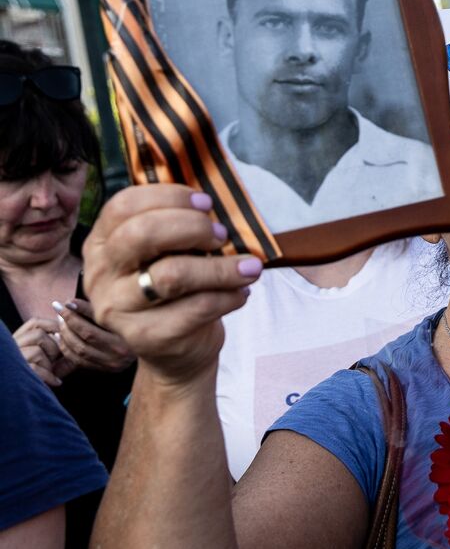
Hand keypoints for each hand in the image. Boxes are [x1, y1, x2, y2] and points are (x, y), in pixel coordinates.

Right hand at [13, 317, 75, 387]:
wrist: (23, 398)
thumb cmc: (40, 377)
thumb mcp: (49, 359)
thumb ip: (60, 347)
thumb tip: (74, 335)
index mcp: (18, 339)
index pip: (35, 322)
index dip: (53, 324)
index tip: (66, 333)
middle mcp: (12, 347)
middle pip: (38, 335)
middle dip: (54, 348)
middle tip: (56, 361)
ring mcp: (12, 359)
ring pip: (37, 351)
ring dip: (49, 363)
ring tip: (50, 372)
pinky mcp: (14, 373)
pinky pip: (35, 368)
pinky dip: (49, 376)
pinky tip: (56, 382)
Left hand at [54, 299, 134, 373]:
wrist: (152, 342)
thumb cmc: (132, 322)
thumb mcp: (117, 313)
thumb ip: (95, 309)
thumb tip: (69, 303)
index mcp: (125, 338)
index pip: (90, 329)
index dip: (73, 316)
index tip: (62, 304)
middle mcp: (120, 354)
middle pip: (84, 340)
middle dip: (67, 324)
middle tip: (61, 313)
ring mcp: (113, 364)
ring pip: (80, 351)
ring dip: (65, 336)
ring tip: (61, 323)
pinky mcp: (107, 369)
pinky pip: (80, 361)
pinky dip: (67, 349)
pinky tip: (63, 338)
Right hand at [82, 185, 261, 382]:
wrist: (174, 350)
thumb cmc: (174, 291)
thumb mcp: (167, 254)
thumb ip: (178, 229)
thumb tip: (214, 207)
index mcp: (101, 242)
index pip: (123, 205)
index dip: (169, 197)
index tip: (205, 203)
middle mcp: (100, 274)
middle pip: (141, 235)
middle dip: (192, 227)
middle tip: (221, 235)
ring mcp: (118, 308)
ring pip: (172, 275)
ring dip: (221, 267)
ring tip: (249, 268)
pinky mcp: (146, 337)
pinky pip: (197, 308)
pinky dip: (228, 296)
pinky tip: (242, 292)